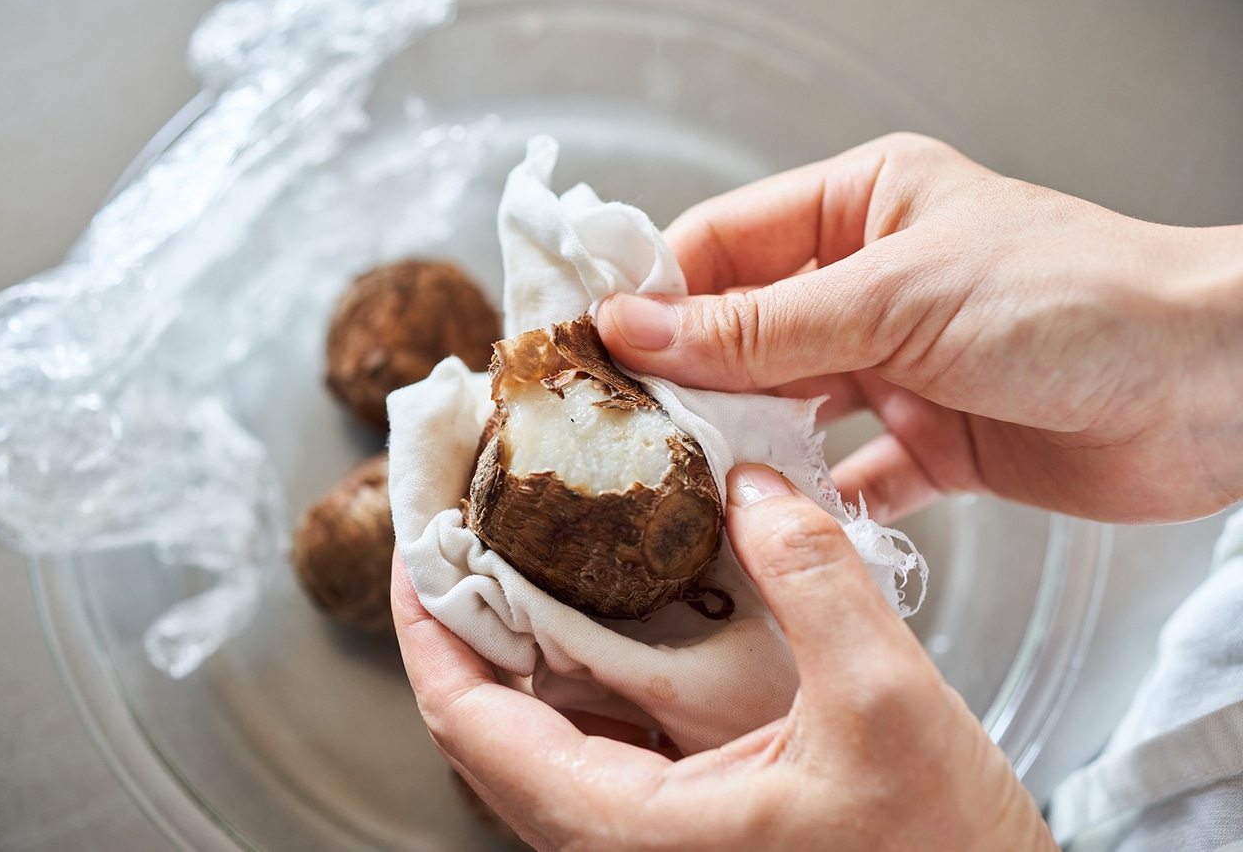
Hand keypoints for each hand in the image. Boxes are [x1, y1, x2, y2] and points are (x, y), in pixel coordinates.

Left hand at [392, 464, 1055, 850]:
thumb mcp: (887, 703)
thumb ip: (815, 576)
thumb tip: (753, 484)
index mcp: (630, 828)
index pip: (469, 722)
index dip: (425, 627)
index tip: (413, 544)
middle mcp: (614, 847)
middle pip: (484, 731)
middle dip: (460, 626)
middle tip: (460, 533)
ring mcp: (643, 846)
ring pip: (533, 744)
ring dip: (513, 652)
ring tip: (517, 560)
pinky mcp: (679, 836)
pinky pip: (588, 754)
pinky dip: (573, 683)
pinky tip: (602, 625)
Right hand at [596, 133, 1242, 523]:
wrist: (1210, 389)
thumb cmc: (1073, 299)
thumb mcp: (894, 298)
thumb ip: (759, 327)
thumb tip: (635, 324)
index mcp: (858, 209)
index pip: (722, 246)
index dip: (654, 294)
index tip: (594, 351)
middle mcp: (869, 286)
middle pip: (744, 334)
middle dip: (690, 382)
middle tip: (627, 432)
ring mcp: (897, 369)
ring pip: (788, 410)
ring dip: (747, 446)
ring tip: (688, 483)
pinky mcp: (931, 445)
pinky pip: (850, 478)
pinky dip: (817, 504)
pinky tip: (781, 526)